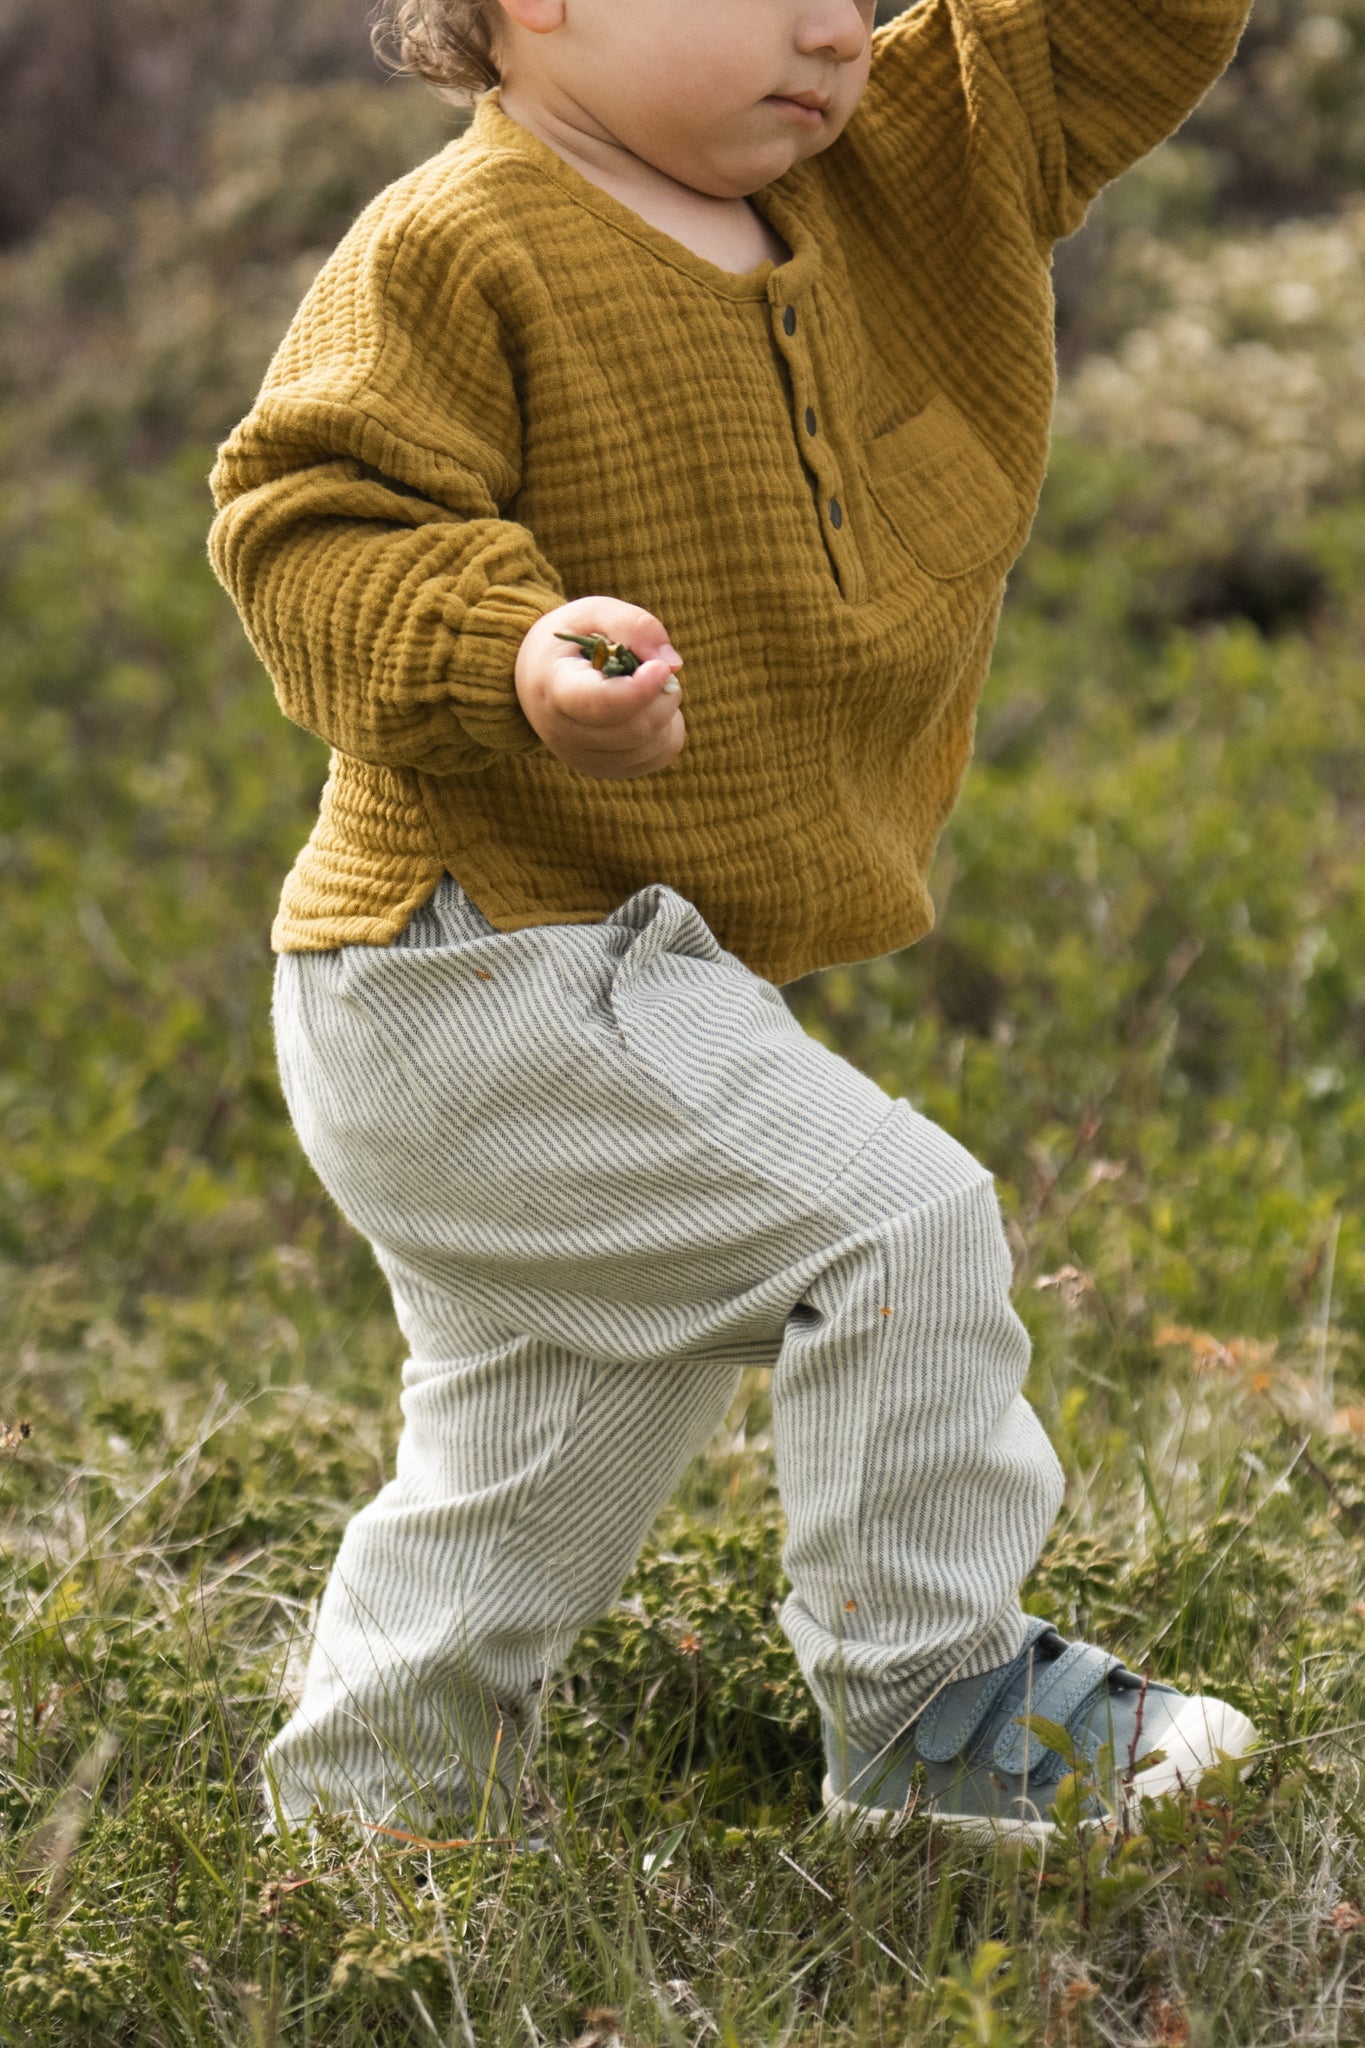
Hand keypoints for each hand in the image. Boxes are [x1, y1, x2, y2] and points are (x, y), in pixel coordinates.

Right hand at [515, 596, 684, 779]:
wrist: (541, 679)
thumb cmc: (570, 641)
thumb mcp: (592, 614)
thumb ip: (632, 625)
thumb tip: (674, 664)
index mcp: (555, 690)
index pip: (600, 704)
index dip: (639, 690)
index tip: (661, 667)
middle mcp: (565, 735)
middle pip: (636, 728)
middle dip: (663, 694)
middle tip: (658, 666)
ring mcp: (586, 760)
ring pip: (653, 743)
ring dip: (667, 708)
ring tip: (646, 685)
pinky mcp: (608, 771)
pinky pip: (661, 753)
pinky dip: (668, 727)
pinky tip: (646, 707)